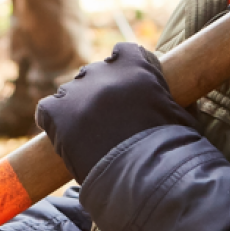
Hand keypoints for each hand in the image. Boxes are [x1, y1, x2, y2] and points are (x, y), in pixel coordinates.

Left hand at [34, 43, 198, 183]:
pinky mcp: (56, 112)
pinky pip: (47, 109)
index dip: (124, 70)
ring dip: (78, 109)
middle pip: (94, 73)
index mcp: (136, 66)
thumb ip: (169, 98)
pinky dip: (54, 122)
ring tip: (90, 138)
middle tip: (109, 122)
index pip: (123, 52)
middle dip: (100, 92)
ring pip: (70, 93)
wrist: (145, 178)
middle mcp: (103, 71)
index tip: (127, 88)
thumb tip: (171, 95)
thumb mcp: (181, 116)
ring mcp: (77, 91)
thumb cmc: (172, 152)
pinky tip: (66, 139)